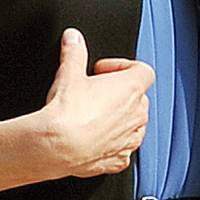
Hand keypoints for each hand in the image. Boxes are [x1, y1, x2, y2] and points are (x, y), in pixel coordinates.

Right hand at [38, 27, 154, 177]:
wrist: (56, 147)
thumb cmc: (67, 113)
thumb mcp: (69, 73)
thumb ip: (74, 52)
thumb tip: (73, 39)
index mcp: (130, 89)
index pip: (143, 70)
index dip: (122, 67)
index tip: (104, 70)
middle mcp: (136, 115)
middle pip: (139, 97)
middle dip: (120, 93)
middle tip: (97, 92)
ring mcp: (130, 139)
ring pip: (135, 124)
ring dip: (120, 118)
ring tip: (95, 116)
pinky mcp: (119, 160)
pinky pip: (124, 149)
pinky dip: (113, 143)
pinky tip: (94, 139)